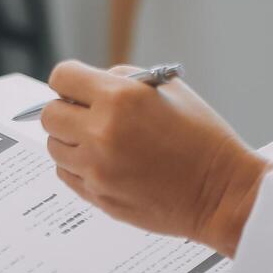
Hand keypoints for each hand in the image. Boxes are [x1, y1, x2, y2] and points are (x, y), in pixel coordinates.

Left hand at [40, 61, 271, 256]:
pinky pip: (66, 172)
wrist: (222, 193)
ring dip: (70, 140)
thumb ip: (121, 81)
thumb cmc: (202, 138)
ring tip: (100, 142)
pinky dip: (77, 165)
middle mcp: (101, 131)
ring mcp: (96, 167)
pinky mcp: (96, 195)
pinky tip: (105, 163)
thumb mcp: (168, 90)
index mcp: (120, 98)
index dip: (69, 81)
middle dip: (66, 111)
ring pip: (54, 145)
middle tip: (87, 116)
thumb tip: (86, 86)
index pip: (62, 77)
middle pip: (49, 114)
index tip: (77, 88)